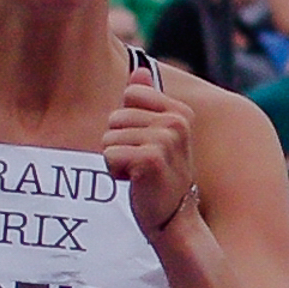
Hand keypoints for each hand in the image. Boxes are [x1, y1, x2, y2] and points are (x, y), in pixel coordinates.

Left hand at [103, 64, 199, 237]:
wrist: (173, 217)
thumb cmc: (161, 175)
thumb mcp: (157, 134)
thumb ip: (148, 101)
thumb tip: (139, 70)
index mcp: (179, 111)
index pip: (130, 94)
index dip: (127, 121)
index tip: (145, 142)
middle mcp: (176, 122)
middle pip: (115, 117)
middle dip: (119, 143)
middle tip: (142, 163)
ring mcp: (165, 140)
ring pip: (109, 138)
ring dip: (116, 159)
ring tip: (139, 173)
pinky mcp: (150, 160)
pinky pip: (109, 155)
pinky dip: (115, 172)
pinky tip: (135, 182)